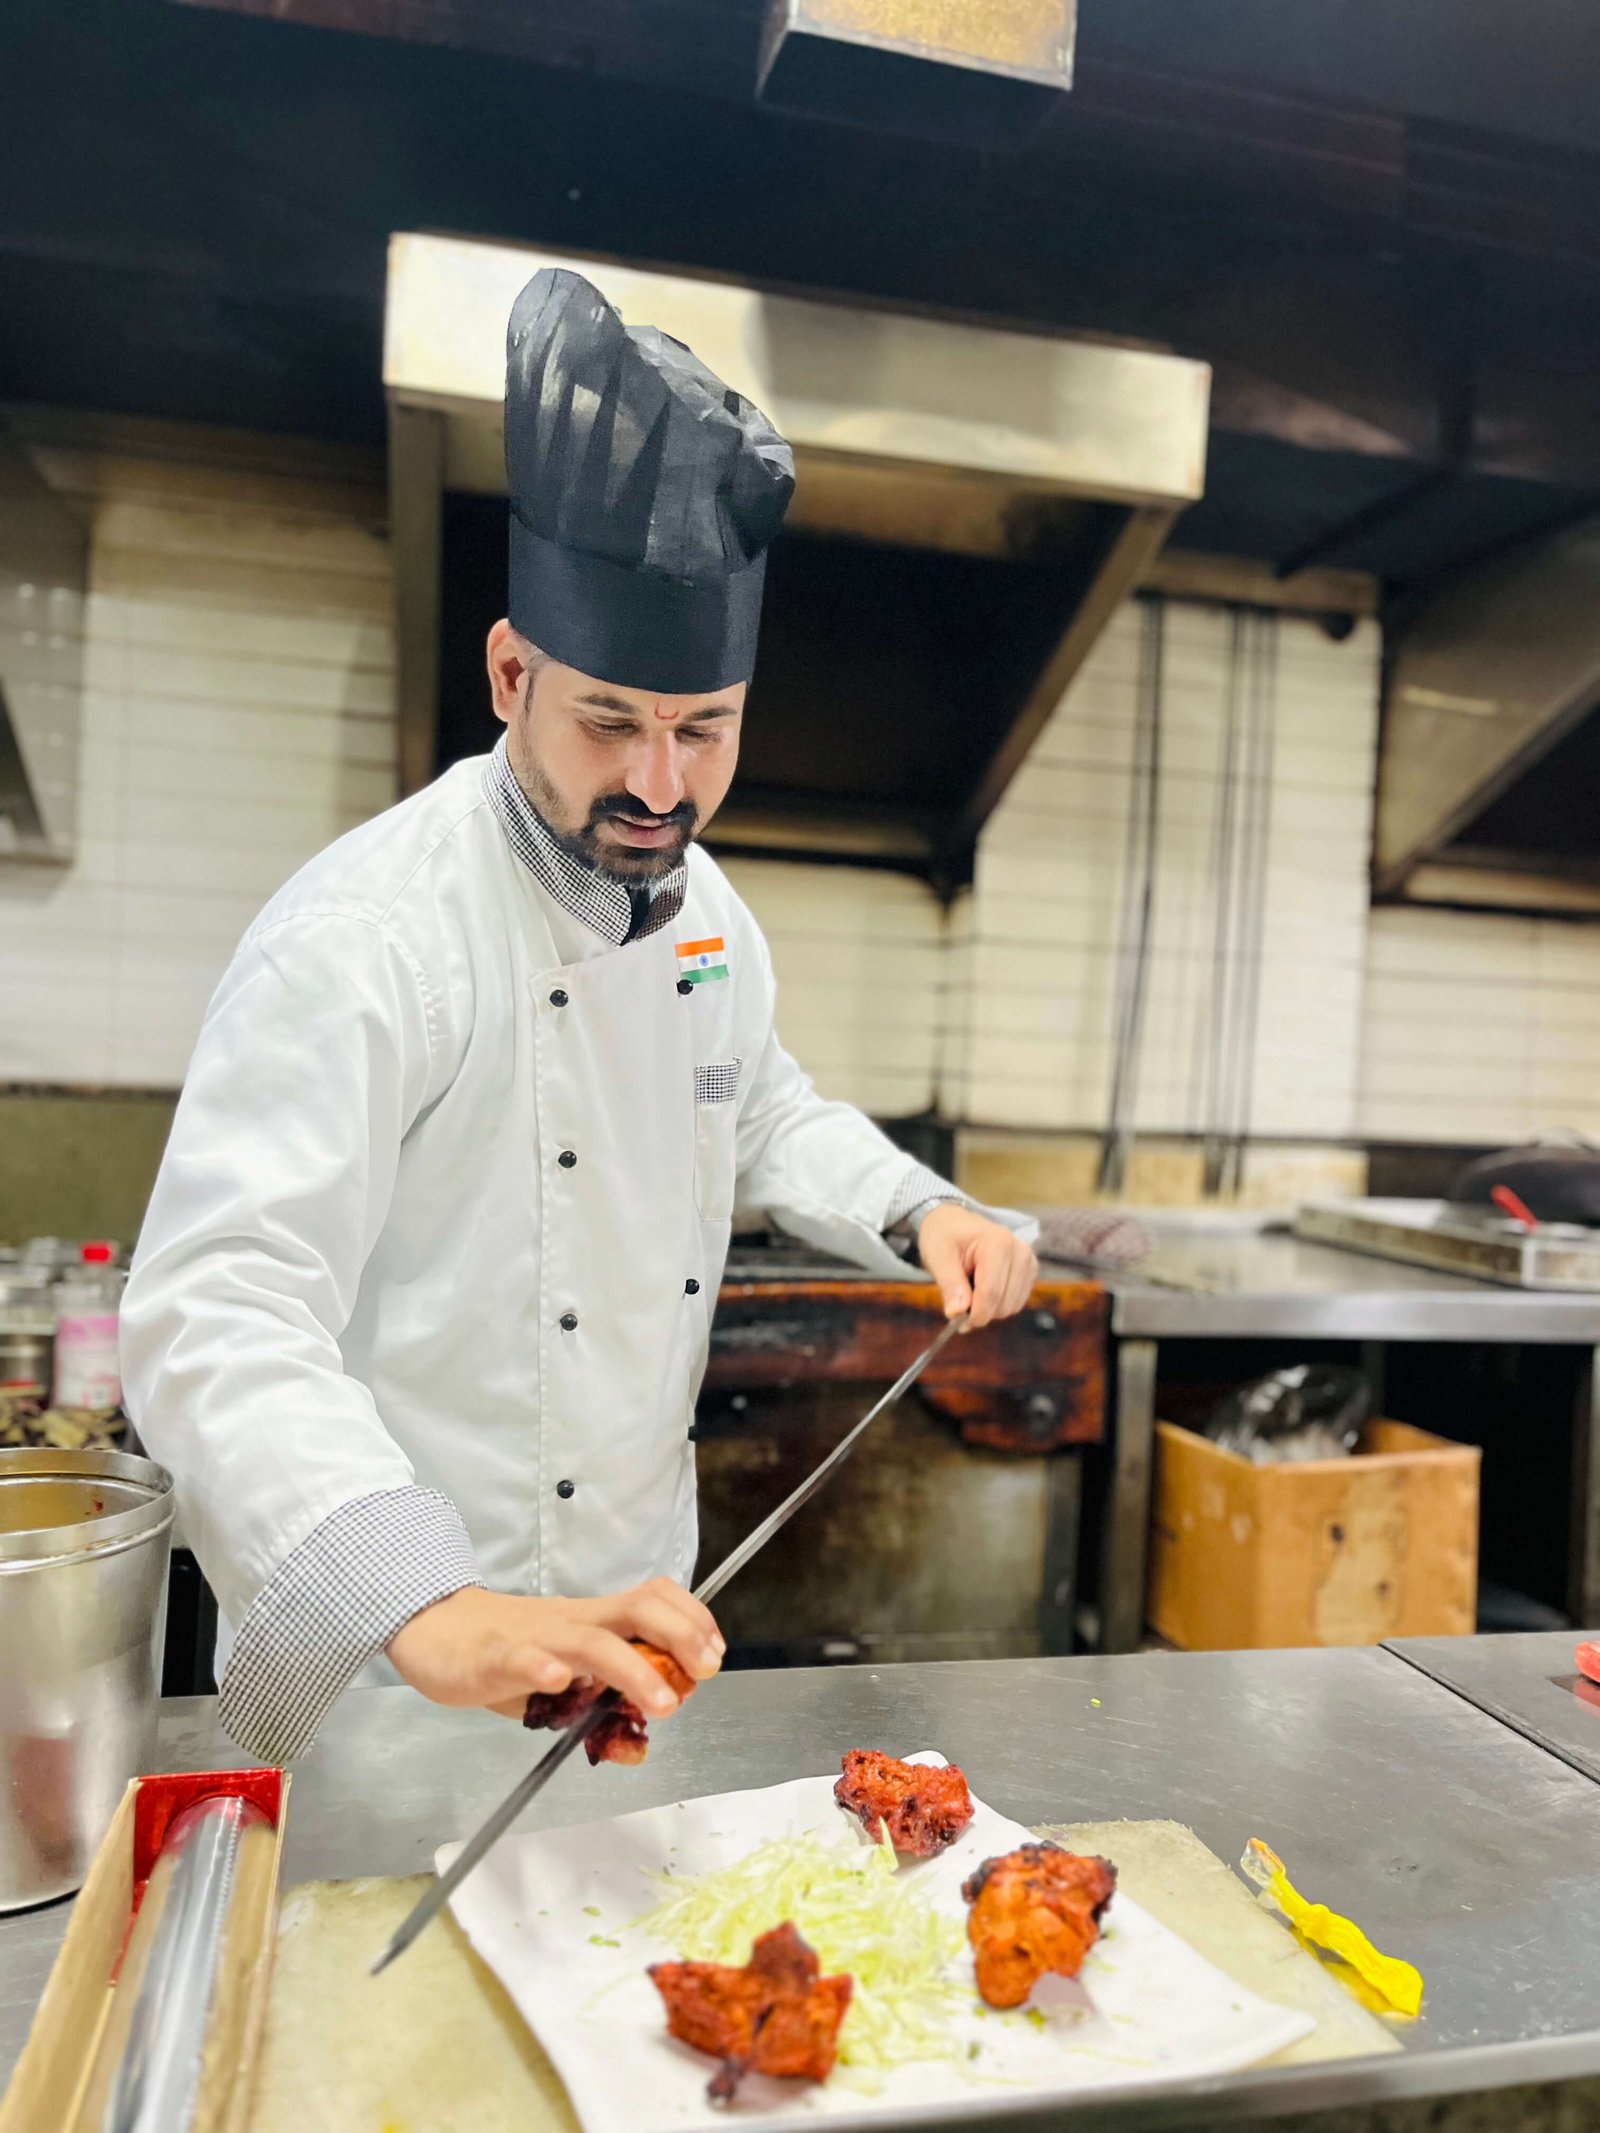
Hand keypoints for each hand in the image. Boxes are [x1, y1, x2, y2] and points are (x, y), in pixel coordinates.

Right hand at [386, 1577, 724, 1720]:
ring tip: (661, 1701)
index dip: (692, 1620)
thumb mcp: (563, 1685)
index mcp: (594, 1622)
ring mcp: (536, 1638)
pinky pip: (521, 1658)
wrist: (437, 1630)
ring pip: (592, 1640)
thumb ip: (602, 1710)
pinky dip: (543, 1668)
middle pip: (638, 1609)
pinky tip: (561, 1681)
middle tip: (702, 1673)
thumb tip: (637, 1748)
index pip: (654, 1601)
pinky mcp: (495, 1657)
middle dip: (681, 1635)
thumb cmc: (507, 1652)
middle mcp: (574, 1623)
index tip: (712, 1655)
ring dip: (633, 1669)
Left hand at [916, 1204, 1037, 1327]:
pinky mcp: (1030, 1271)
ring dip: (989, 1308)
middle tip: (958, 1304)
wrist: (954, 1223)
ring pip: (1011, 1306)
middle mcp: (1020, 1251)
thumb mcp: (938, 1257)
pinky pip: (1016, 1303)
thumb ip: (949, 1285)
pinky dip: (998, 1304)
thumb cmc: (944, 1236)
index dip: (975, 1315)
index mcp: (998, 1242)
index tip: (957, 1323)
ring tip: (971, 1288)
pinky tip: (984, 1288)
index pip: (991, 1292)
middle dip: (980, 1311)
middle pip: (1003, 1303)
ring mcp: (1028, 1261)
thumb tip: (956, 1313)